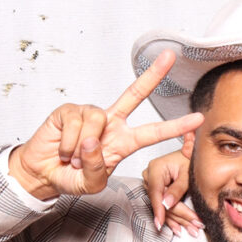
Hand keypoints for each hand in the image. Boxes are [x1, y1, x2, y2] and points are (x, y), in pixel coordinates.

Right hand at [9, 50, 202, 199]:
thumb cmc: (70, 177)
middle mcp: (110, 123)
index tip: (198, 119)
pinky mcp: (69, 110)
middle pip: (134, 94)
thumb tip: (93, 139)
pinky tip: (64, 150)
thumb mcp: (91, 184)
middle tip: (170, 56)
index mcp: (123, 142)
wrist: (42, 174)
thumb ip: (98, 169)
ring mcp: (90, 115)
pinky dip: (69, 143)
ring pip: (97, 120)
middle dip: (153, 75)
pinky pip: (76, 123)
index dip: (176, 126)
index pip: (153, 132)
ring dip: (84, 147)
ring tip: (74, 158)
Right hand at [141, 141, 202, 234]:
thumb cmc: (189, 159)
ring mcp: (152, 184)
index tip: (160, 223)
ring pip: (163, 207)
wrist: (190, 154)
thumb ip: (177, 189)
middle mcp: (150, 176)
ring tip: (192, 229)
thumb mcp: (186, 174)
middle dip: (179, 217)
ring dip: (178, 220)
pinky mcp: (157, 190)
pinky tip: (178, 227)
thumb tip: (167, 204)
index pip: (156, 193)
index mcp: (155, 169)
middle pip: (162, 203)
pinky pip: (163, 206)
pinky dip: (173, 217)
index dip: (159, 210)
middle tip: (194, 226)